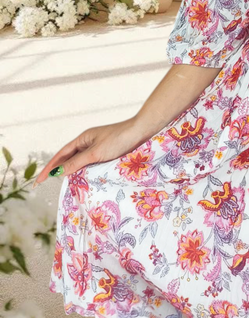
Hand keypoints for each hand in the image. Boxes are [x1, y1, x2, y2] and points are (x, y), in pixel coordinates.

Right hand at [32, 118, 153, 186]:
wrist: (142, 131)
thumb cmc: (119, 139)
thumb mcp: (95, 153)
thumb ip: (77, 163)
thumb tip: (58, 172)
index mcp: (83, 138)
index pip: (61, 155)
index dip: (49, 168)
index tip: (38, 182)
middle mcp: (89, 142)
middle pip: (69, 158)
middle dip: (58, 170)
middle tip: (46, 185)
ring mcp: (99, 147)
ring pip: (81, 162)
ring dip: (72, 172)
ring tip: (63, 186)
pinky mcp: (109, 153)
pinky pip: (92, 164)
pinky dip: (85, 172)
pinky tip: (84, 181)